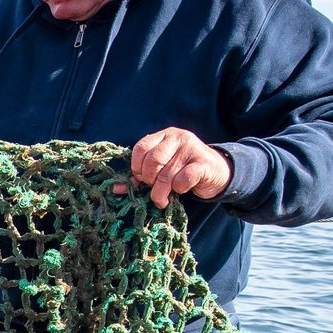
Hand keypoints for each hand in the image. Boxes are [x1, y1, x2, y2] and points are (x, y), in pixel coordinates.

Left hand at [115, 127, 231, 206]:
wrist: (217, 172)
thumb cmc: (183, 170)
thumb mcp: (161, 169)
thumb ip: (140, 176)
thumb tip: (115, 188)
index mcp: (163, 136)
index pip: (140, 148)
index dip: (137, 168)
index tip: (143, 179)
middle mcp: (178, 137)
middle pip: (152, 161)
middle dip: (150, 180)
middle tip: (155, 188)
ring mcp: (192, 148)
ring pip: (167, 174)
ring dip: (163, 191)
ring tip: (166, 196)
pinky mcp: (203, 163)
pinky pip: (182, 180)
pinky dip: (179, 189)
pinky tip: (182, 189)